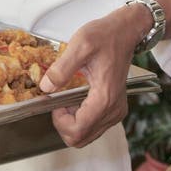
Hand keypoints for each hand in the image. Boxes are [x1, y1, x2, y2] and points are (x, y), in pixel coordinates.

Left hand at [39, 7, 138, 147]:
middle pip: (82, 138)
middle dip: (64, 125)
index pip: (78, 130)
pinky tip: (76, 101)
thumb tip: (45, 88)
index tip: (54, 102)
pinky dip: (81, 120)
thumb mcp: (79, 45)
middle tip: (58, 102)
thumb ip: (61, 69)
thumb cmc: (105, 36)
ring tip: (67, 100)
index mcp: (104, 98)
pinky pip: (94, 127)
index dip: (59, 121)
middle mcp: (113, 110)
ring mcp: (116, 111)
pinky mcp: (115, 108)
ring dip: (72, 123)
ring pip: (88, 136)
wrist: (125, 31)